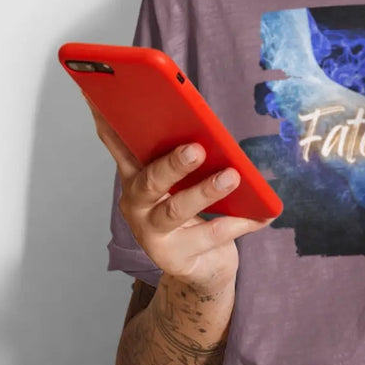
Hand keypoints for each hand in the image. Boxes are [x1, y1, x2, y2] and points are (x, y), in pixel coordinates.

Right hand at [82, 92, 274, 296]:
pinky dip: (239, 223)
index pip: (119, 145)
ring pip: (177, 210)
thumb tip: (203, 127)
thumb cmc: (191, 212)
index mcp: (135, 176)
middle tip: (195, 149)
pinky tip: (260, 215)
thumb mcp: (182, 180)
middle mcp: (136, 204)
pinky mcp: (174, 258)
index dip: (109, 123)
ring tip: (232, 177)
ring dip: (205, 191)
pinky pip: (210, 236)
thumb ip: (183, 154)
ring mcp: (151, 234)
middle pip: (150, 180)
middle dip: (172, 164)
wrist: (201, 267)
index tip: (104, 97)